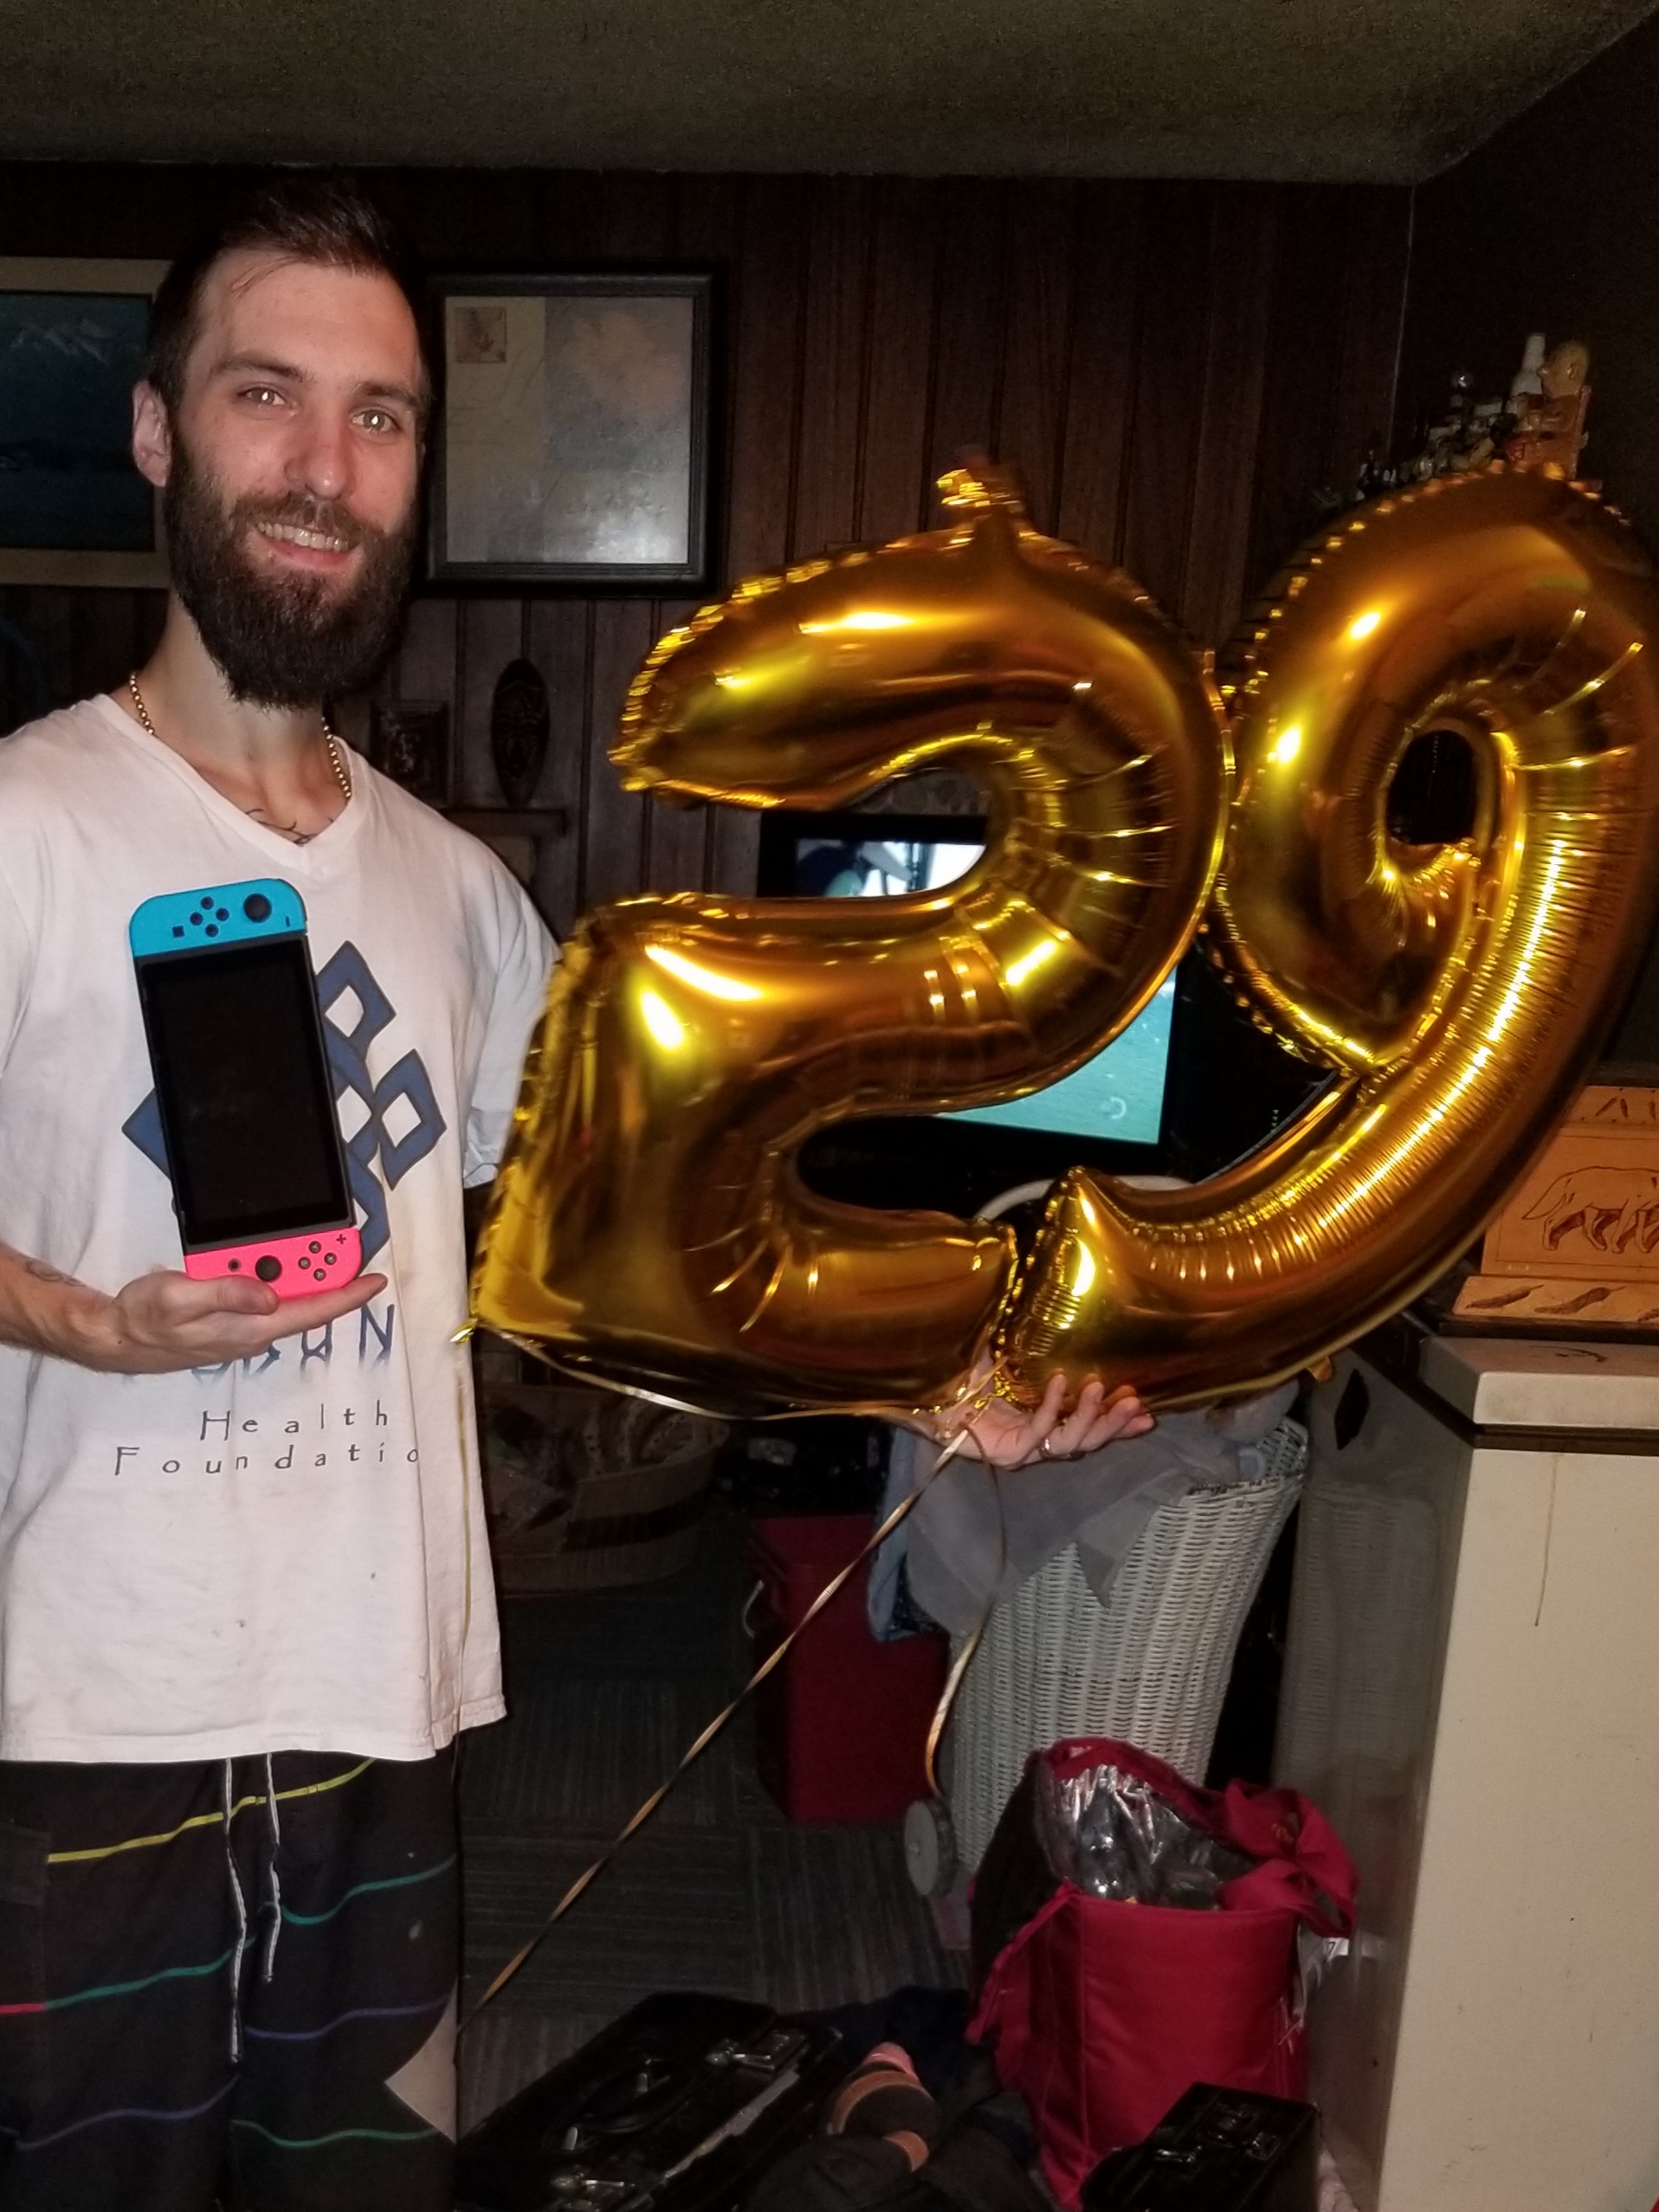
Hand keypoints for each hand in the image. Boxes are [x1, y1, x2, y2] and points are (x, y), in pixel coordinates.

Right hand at [75, 1266, 386, 1374]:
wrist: (119, 1336)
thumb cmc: (146, 1320)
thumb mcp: (180, 1299)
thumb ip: (226, 1294)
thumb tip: (271, 1294)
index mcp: (251, 1328)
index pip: (313, 1311)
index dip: (348, 1295)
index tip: (376, 1279)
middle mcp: (255, 1329)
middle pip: (304, 1296)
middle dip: (324, 1267)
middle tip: (340, 1236)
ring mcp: (245, 1323)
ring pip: (283, 1290)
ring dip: (292, 1264)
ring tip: (301, 1236)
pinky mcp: (233, 1315)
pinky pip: (261, 1289)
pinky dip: (267, 1268)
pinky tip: (259, 1251)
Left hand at [918, 1358, 1153, 1470]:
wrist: (926, 1384)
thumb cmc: (964, 1370)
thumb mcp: (1011, 1352)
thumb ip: (1039, 1344)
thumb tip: (1064, 1308)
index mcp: (1043, 1419)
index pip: (1088, 1426)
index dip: (1118, 1422)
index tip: (1147, 1411)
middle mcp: (1037, 1438)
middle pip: (1086, 1440)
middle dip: (1113, 1422)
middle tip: (1135, 1401)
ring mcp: (1021, 1448)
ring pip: (1068, 1442)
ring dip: (1089, 1417)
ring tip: (1100, 1388)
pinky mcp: (1005, 1451)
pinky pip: (1038, 1432)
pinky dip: (1052, 1409)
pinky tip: (1060, 1384)